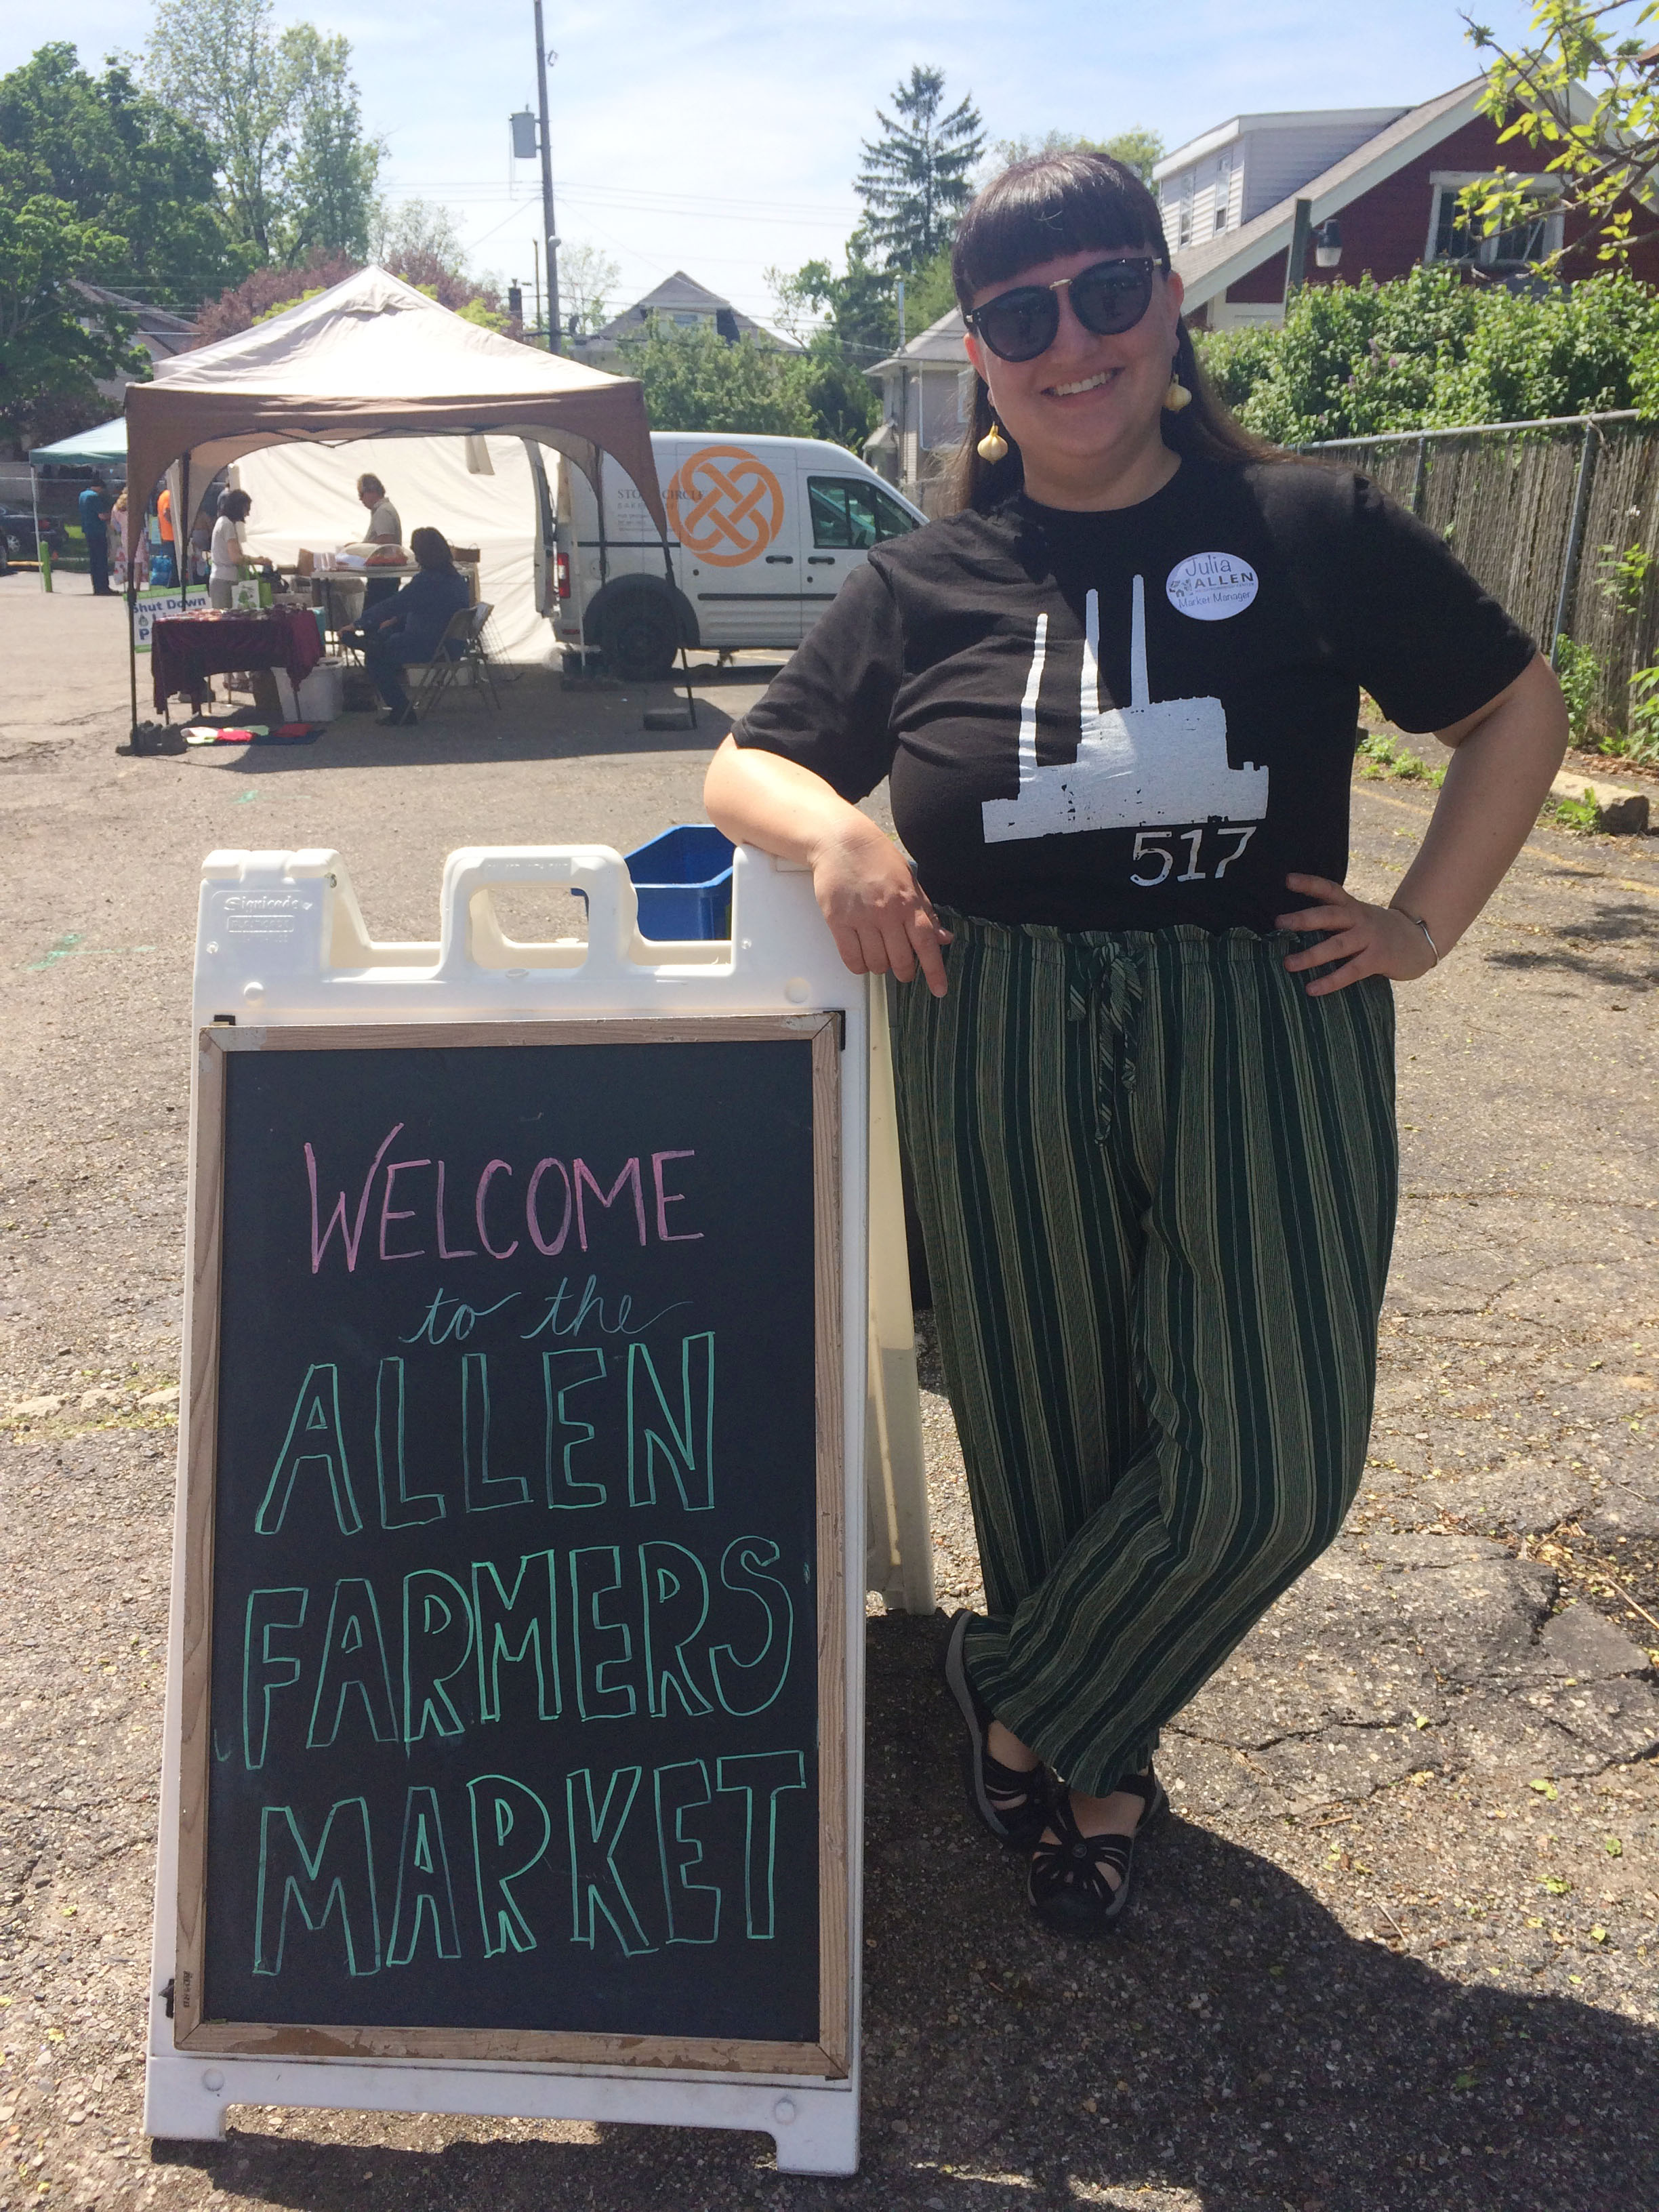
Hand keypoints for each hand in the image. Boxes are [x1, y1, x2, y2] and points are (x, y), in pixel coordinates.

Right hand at [807, 818, 951, 995]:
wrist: (841, 841)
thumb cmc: (877, 859)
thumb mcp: (910, 882)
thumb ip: (926, 912)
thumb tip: (944, 938)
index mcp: (909, 903)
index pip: (927, 944)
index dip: (935, 971)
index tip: (940, 990)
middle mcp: (887, 913)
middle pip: (900, 960)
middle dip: (904, 972)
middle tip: (902, 969)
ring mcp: (861, 917)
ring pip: (875, 962)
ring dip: (879, 967)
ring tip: (879, 955)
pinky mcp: (837, 921)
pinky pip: (851, 958)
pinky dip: (858, 965)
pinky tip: (861, 958)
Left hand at [1276, 874, 1436, 995]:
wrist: (1418, 941)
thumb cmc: (1378, 932)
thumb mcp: (1359, 917)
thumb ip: (1334, 919)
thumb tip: (1294, 925)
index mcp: (1352, 907)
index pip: (1329, 890)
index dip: (1309, 884)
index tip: (1287, 879)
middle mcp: (1359, 919)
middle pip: (1329, 915)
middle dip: (1304, 919)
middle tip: (1279, 923)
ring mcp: (1369, 938)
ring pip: (1337, 945)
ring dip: (1311, 955)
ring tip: (1288, 963)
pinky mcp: (1378, 959)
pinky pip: (1350, 971)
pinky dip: (1330, 981)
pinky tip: (1311, 988)